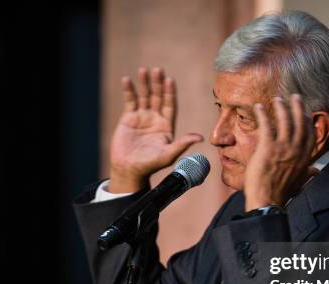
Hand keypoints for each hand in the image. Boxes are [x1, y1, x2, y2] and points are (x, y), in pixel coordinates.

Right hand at [108, 67, 202, 192]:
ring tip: (144, 70)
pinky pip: (130, 101)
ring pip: (144, 96)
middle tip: (158, 70)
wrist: (129, 169)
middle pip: (158, 97)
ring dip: (144, 83)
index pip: (170, 105)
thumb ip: (183, 143)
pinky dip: (129, 90)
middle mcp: (155, 119)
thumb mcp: (169, 154)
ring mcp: (142, 117)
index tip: (170, 80)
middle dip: (158, 84)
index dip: (170, 93)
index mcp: (166, 125)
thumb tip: (200, 138)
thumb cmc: (150, 164)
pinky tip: (127, 80)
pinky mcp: (129, 118)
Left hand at [244, 95, 318, 210]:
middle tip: (295, 97)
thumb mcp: (299, 181)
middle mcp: (296, 150)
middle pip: (300, 122)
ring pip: (284, 121)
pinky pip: (266, 125)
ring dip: (281, 107)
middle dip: (298, 107)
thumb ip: (308, 173)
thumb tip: (317, 171)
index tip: (304, 112)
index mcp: (305, 157)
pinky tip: (258, 106)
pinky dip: (262, 114)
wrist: (267, 200)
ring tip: (277, 99)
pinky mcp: (267, 147)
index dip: (307, 121)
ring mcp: (283, 148)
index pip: (310, 133)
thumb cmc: (281, 192)